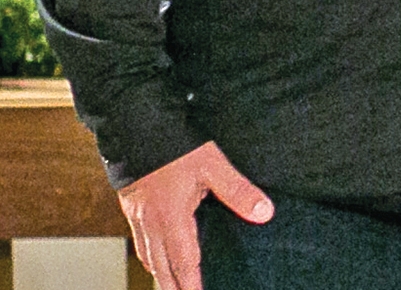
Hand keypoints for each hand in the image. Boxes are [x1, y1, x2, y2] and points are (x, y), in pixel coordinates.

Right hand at [117, 141, 272, 289]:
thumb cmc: (176, 148)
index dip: (192, 284)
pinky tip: (156, 257)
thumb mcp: (214, 167)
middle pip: (161, 268)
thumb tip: (265, 213)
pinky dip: (150, 257)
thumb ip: (239, 192)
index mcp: (172, 219)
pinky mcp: (131, 209)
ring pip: (148, 257)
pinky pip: (140, 243)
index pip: (184, 263)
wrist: (136, 130)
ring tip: (173, 286)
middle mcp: (151, 224)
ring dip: (161, 275)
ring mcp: (138, 218)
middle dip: (173, 287)